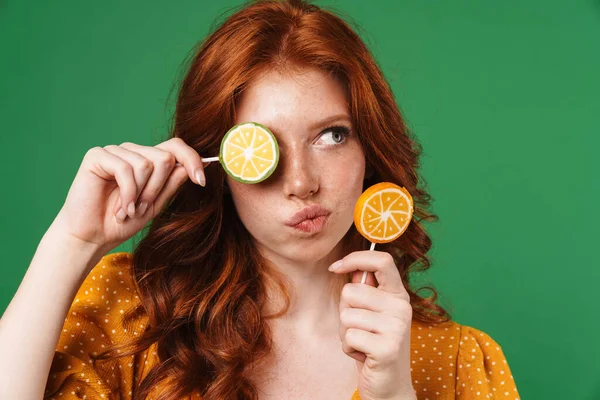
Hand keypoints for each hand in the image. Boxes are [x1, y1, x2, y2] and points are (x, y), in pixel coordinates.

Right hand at [50, 138, 208, 257]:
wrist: (91, 237)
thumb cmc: (122, 222)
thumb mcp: (155, 204)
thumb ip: (171, 184)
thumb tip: (192, 166)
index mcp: (147, 160)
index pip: (175, 146)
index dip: (192, 160)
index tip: (201, 181)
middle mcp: (132, 152)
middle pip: (165, 157)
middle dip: (158, 189)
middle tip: (142, 208)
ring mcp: (114, 152)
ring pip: (147, 164)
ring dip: (141, 195)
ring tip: (127, 210)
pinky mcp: (97, 156)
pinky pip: (126, 169)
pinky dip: (127, 194)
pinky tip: (119, 209)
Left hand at [328, 250, 415, 399]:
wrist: (389, 385)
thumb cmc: (374, 344)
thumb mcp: (372, 313)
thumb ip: (365, 289)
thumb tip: (351, 267)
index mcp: (398, 294)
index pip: (382, 260)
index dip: (355, 258)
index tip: (336, 267)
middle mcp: (401, 307)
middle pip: (351, 291)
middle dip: (345, 311)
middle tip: (360, 328)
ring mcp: (396, 327)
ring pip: (346, 314)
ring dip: (346, 332)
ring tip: (363, 342)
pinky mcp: (387, 348)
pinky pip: (349, 336)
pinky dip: (349, 347)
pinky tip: (363, 355)